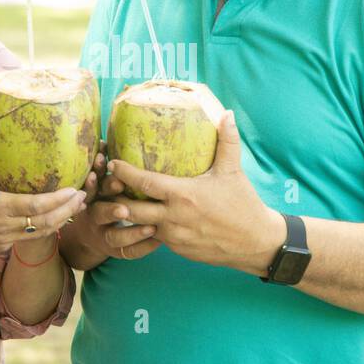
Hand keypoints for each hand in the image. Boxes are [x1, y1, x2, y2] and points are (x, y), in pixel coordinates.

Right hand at [0, 128, 86, 260]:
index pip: (35, 207)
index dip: (57, 200)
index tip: (74, 189)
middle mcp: (5, 226)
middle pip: (45, 222)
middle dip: (67, 210)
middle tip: (84, 196)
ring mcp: (5, 238)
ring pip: (41, 233)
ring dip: (61, 220)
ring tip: (78, 207)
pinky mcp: (3, 244)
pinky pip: (31, 237)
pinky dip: (47, 228)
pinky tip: (57, 218)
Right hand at [59, 140, 159, 265]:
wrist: (90, 235)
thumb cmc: (103, 198)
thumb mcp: (98, 184)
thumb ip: (103, 168)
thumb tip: (105, 140)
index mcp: (91, 197)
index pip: (92, 188)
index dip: (96, 180)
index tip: (106, 169)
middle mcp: (94, 217)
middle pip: (99, 213)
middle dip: (111, 209)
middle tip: (125, 207)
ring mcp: (103, 236)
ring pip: (114, 237)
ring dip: (130, 231)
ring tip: (150, 227)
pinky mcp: (115, 251)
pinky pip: (128, 252)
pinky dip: (143, 247)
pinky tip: (157, 241)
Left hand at [103, 111, 283, 274]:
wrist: (254, 243)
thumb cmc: (243, 204)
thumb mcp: (233, 171)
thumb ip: (227, 142)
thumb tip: (226, 114)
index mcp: (183, 195)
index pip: (144, 183)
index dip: (124, 172)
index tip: (112, 163)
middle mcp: (173, 217)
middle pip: (130, 209)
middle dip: (116, 197)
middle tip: (108, 185)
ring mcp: (173, 236)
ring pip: (138, 226)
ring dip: (127, 214)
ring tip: (117, 200)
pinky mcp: (177, 249)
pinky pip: (153, 237)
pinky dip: (144, 227)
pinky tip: (142, 217)